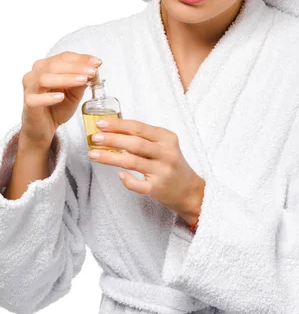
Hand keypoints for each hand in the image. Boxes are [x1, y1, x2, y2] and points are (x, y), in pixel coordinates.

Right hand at [21, 52, 101, 150]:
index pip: (64, 57)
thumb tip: (93, 70)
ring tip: (83, 81)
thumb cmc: (58, 106)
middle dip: (76, 67)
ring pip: (44, 78)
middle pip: (54, 65)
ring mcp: (30, 88)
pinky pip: (36, 98)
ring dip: (66, 78)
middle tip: (92, 71)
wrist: (44, 127)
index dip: (81, 58)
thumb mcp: (74, 92)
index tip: (97, 62)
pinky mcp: (28, 103)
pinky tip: (61, 96)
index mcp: (46, 67)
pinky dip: (49, 97)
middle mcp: (35, 74)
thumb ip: (81, 81)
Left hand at [88, 118, 204, 222]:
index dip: (118, 125)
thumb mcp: (164, 145)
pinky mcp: (158, 189)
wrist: (189, 190)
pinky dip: (127, 179)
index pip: (139, 127)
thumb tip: (113, 130)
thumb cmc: (171, 164)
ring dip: (110, 157)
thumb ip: (144, 137)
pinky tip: (118, 174)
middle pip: (135, 143)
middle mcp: (166, 153)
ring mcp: (163, 171)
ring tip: (94, 154)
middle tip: (95, 138)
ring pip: (132, 162)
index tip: (101, 123)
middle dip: (112, 139)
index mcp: (167, 138)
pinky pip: (138, 185)